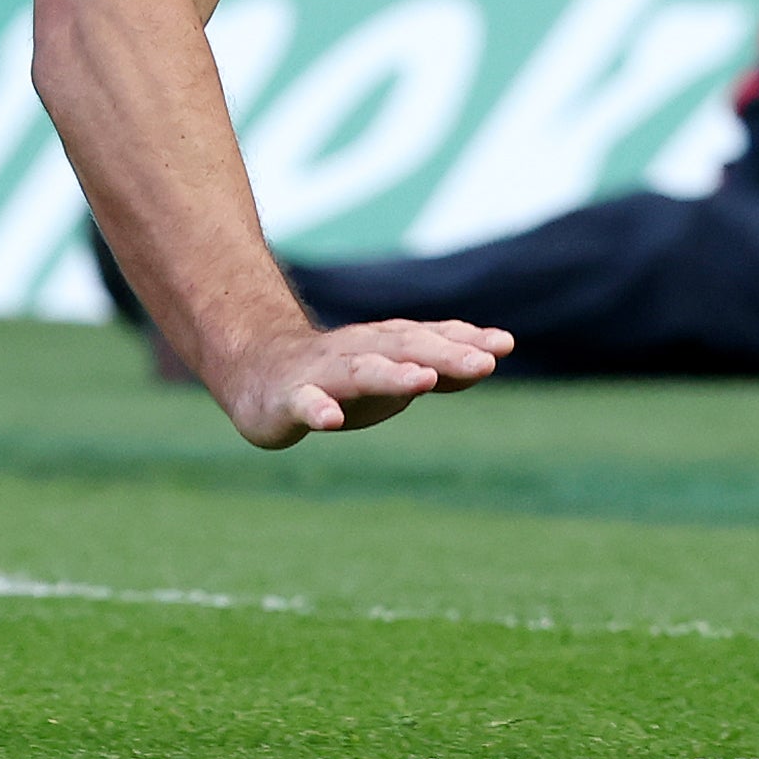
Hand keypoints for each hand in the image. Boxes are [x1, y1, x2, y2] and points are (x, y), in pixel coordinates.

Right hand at [216, 316, 509, 450]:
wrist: (255, 370)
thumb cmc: (337, 375)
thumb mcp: (392, 374)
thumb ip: (439, 370)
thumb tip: (488, 361)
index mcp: (383, 345)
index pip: (428, 338)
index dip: (464, 340)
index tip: (504, 344)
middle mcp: (355, 351)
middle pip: (401, 348)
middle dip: (442, 353)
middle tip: (483, 362)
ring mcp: (321, 374)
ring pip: (358, 371)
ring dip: (390, 374)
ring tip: (422, 380)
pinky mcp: (288, 398)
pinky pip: (303, 403)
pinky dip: (316, 409)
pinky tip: (330, 420)